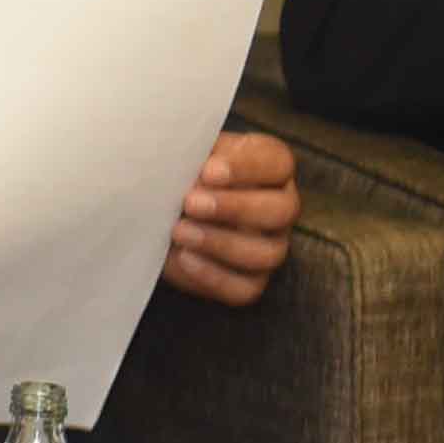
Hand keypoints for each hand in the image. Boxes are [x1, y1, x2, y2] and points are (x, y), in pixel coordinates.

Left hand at [160, 128, 298, 308]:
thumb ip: (192, 155)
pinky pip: (244, 288)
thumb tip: (179, 164)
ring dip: (221, 243)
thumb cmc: (182, 172)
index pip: (277, 162)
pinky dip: (213, 276)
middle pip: (282, 210)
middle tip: (191, 203)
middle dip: (235, 207)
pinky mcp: (252, 280)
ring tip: (179, 231)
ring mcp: (271, 246)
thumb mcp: (188, 155)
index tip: (208, 171)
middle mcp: (280, 207)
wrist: (161, 208)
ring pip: (267, 253)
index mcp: (271, 166)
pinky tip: (184, 258)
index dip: (246, 168)